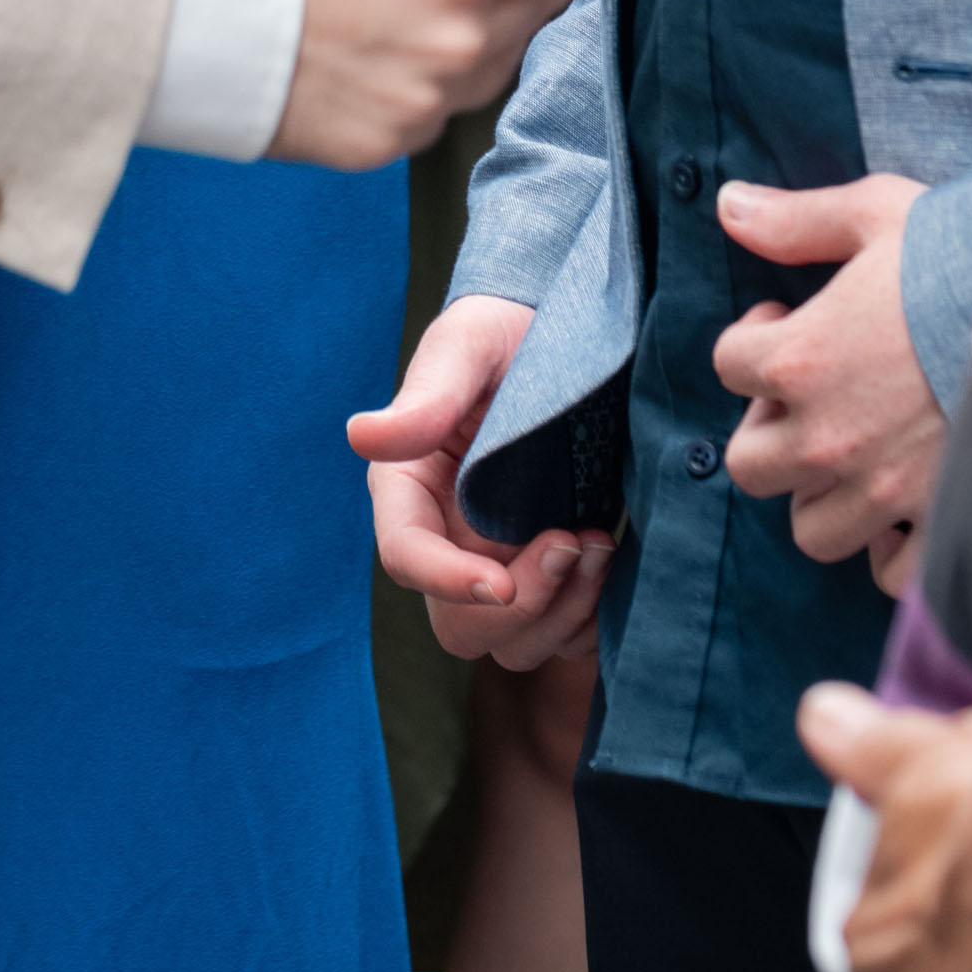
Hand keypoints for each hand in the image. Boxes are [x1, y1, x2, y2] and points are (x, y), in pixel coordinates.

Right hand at [351, 292, 608, 663]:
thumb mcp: (469, 349)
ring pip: (515, 641)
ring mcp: (502, 563)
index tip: (500, 582)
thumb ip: (427, 398)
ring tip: (599, 543)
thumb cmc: (509, 330)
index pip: (407, 557)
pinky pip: (564, 637)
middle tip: (572, 542)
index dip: (446, 581)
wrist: (575, 335)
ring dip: (562, 612)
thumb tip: (361, 436)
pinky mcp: (552, 574)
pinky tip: (610, 560)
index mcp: (411, 489)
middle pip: (460, 625)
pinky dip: (590, 621)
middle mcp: (450, 538)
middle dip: (520, 605)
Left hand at [708, 176, 938, 584]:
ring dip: (821, 493)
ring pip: (811, 528)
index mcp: (803, 359)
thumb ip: (797, 220)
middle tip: (811, 396)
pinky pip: (890, 573)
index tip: (789, 319)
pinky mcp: (943, 523)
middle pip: (750, 465)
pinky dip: (889, 549)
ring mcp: (887, 490)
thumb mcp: (879, 215)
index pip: (728, 364)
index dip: (754, 337)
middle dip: (770, 429)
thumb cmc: (968, 256)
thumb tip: (728, 204)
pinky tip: (906, 504)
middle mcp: (832, 437)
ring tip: (856, 450)